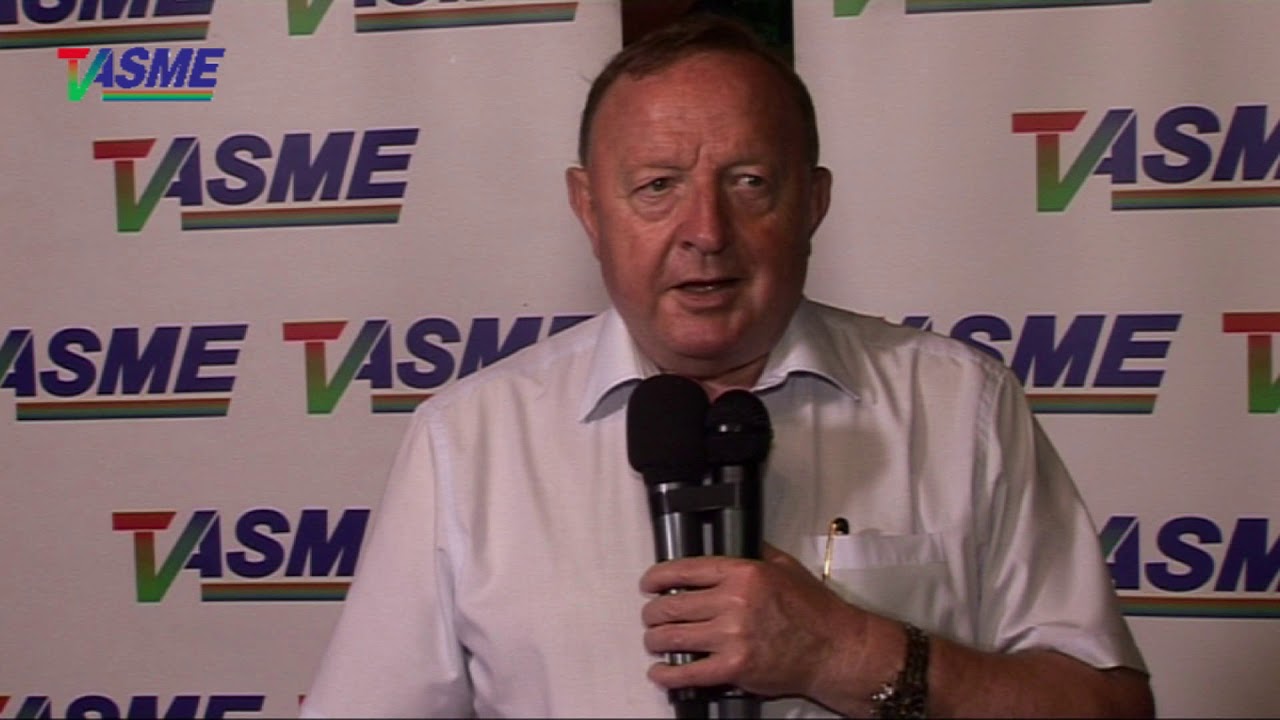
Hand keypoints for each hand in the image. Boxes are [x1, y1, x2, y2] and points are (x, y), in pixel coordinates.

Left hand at [639, 543, 866, 700]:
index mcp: (742, 574)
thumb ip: (755, 552)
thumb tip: (733, 541)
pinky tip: (661, 672)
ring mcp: (732, 636)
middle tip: (651, 617)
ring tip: (654, 642)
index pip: (684, 571)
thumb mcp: (784, 566)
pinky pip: (688, 672)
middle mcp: (733, 602)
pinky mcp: (734, 667)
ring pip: (673, 637)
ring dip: (655, 640)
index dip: (657, 578)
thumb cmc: (814, 610)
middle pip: (671, 605)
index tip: (649, 584)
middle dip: (653, 613)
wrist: (834, 649)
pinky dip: (667, 674)